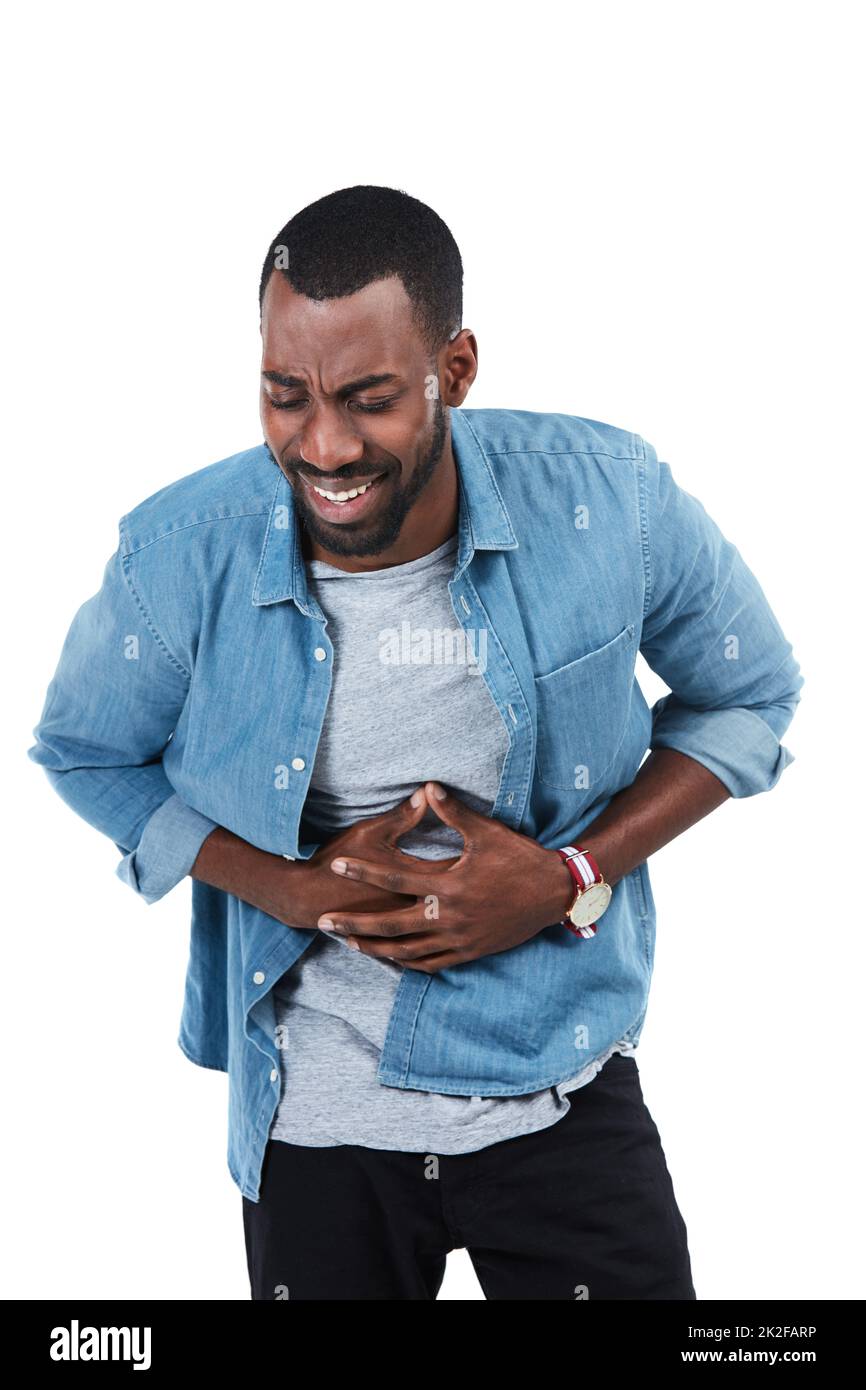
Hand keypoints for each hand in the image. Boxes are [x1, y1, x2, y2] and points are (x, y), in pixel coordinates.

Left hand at [318, 781, 573, 970]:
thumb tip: (427, 787)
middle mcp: (448, 917)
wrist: (555, 894)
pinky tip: (392, 959)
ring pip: (406, 951)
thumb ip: (454, 813)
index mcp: (448, 885)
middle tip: (323, 920)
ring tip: (349, 943)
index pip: (394, 877)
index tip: (337, 864)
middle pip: (390, 924)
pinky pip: (431, 963)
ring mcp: (458, 939)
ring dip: (375, 948)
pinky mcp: (470, 952)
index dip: (364, 869)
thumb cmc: (520, 859)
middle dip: (354, 923)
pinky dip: (408, 962)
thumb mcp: (487, 833)